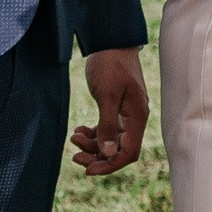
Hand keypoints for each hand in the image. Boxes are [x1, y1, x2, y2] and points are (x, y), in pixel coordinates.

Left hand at [70, 48, 147, 175]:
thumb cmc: (110, 66)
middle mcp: (134, 118)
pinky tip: (79, 129)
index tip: (88, 169)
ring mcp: (126, 112)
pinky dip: (93, 133)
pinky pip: (106, 128)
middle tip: (74, 156)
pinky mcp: (117, 106)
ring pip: (111, 140)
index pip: (128, 153)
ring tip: (73, 137)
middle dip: (97, 156)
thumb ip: (108, 126)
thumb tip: (108, 153)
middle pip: (118, 149)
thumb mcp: (107, 96)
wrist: (111, 41)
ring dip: (92, 144)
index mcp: (137, 116)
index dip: (110, 165)